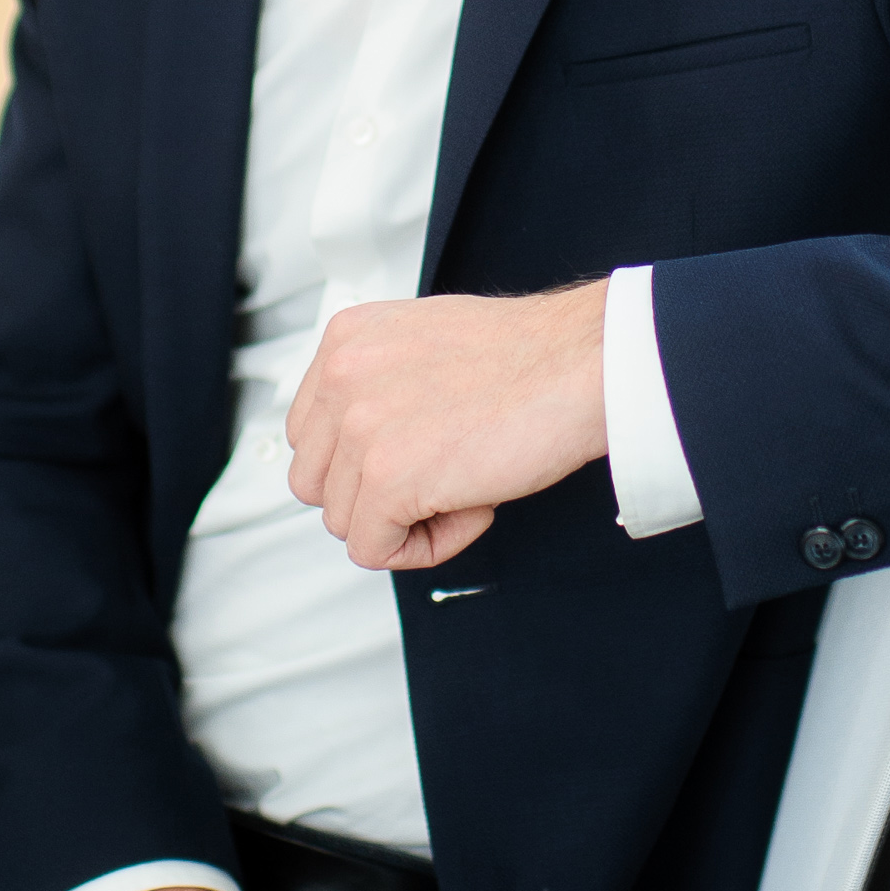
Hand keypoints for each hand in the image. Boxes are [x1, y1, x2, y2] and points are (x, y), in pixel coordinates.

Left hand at [285, 281, 608, 570]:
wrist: (581, 364)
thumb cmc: (528, 356)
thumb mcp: (422, 342)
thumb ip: (379, 383)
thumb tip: (362, 441)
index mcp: (345, 340)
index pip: (308, 433)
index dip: (359, 462)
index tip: (409, 459)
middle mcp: (341, 376)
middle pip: (315, 483)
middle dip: (373, 495)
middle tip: (439, 477)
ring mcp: (360, 428)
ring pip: (344, 522)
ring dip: (405, 520)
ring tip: (465, 482)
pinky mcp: (387, 479)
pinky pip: (375, 550)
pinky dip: (426, 546)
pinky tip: (473, 506)